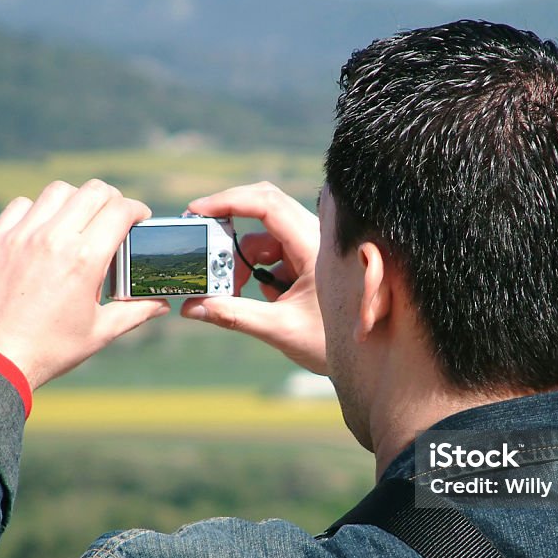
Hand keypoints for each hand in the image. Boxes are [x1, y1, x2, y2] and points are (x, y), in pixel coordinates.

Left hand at [0, 179, 169, 389]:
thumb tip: (162, 303)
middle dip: (111, 199)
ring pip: (58, 191)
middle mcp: (54, 239)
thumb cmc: (49, 350)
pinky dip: (38, 211)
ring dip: (76, 201)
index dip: (137, 210)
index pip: (120, 210)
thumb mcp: (100, 333)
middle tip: (113, 217)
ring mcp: (21, 236)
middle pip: (93, 191)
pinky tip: (43, 231)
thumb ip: (136, 311)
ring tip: (78, 222)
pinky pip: (22, 205)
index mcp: (85, 260)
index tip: (138, 219)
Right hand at [180, 182, 326, 374]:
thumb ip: (234, 316)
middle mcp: (313, 237)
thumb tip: (192, 307)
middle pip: (264, 207)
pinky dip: (253, 268)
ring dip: (240, 257)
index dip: (230, 201)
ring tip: (231, 290)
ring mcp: (309, 246)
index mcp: (313, 246)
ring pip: (262, 235)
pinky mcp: (304, 258)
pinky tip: (257, 296)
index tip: (198, 211)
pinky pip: (270, 251)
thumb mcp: (280, 329)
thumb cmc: (330, 341)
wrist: (365, 355)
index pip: (268, 205)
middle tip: (199, 232)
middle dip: (228, 221)